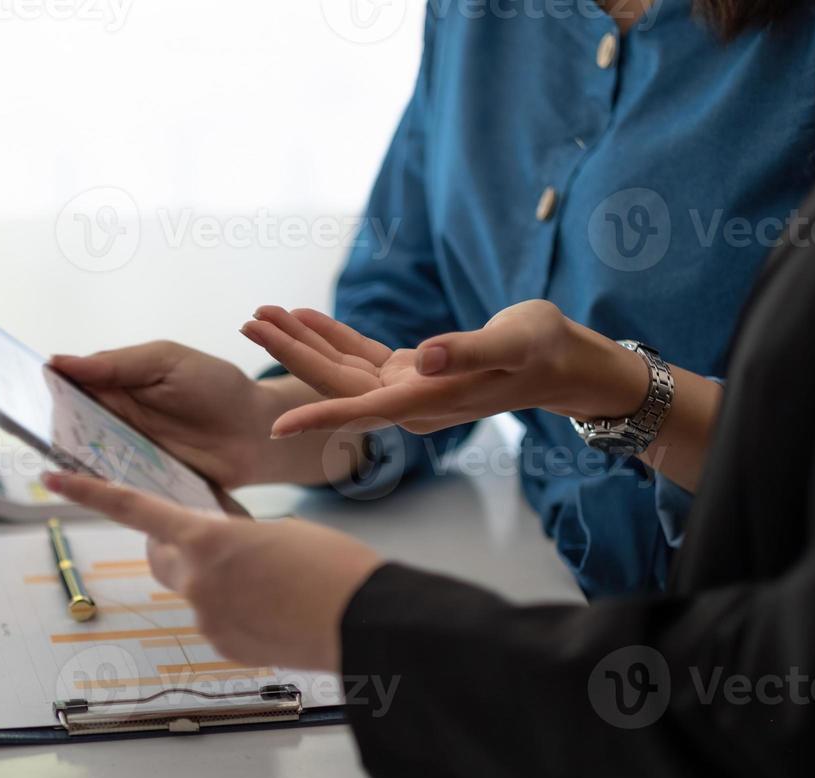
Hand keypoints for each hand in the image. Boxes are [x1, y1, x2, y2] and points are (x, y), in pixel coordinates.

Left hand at [41, 471, 382, 672]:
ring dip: (215, 580)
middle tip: (217, 539)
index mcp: (208, 537)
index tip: (53, 480)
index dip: (89, 492)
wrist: (365, 622)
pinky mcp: (223, 648)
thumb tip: (226, 554)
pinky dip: (235, 610)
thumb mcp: (279, 529)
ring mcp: (206, 619)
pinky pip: (215, 619)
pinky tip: (275, 609)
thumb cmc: (333, 565)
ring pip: (192, 589)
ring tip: (270, 581)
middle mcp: (196, 581)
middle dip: (176, 543)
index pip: (135, 509)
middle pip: (160, 554)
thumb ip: (236, 535)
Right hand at [50, 342, 280, 488]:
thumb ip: (116, 364)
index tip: (16, 393)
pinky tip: (83, 489)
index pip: (69, 388)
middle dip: (48, 429)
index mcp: (115, 387)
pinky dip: (99, 489)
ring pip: (87, 459)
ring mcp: (127, 455)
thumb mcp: (165, 361)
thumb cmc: (216, 387)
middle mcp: (114, 422)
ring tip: (48, 460)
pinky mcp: (144, 483)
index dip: (43, 390)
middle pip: (70, 428)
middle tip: (28, 431)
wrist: (258, 431)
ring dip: (69, 461)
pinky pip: (114, 487)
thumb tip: (60, 361)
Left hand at [239, 301, 649, 435]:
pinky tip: (305, 315)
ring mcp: (408, 389)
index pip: (362, 410)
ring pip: (342, 368)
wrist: (567, 364)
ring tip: (262, 314)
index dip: (318, 416)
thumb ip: (470, 350)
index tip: (275, 426)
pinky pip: (361, 355)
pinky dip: (332, 335)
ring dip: (303, 343)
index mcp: (427, 402)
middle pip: (336, 383)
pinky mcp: (413, 372)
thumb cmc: (545, 352)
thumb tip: (425, 356)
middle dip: (289, 355)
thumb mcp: (515, 343)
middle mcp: (410, 402)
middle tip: (247, 323)